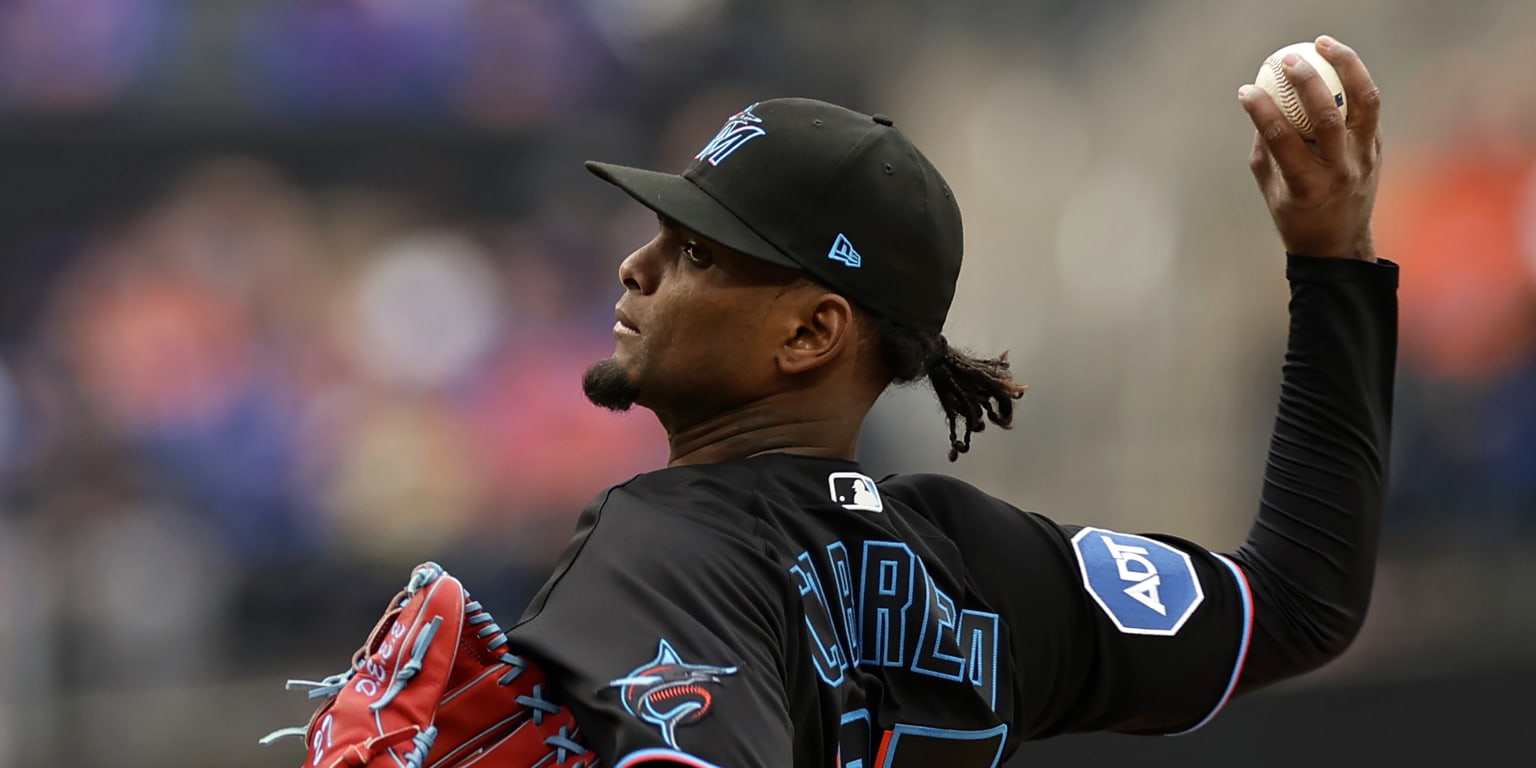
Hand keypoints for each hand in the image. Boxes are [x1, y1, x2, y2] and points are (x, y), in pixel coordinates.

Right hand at [1240, 35, 1381, 260]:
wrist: (1339, 243)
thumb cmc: (1294, 214)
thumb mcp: (1270, 187)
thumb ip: (1266, 146)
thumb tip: (1260, 102)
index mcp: (1306, 185)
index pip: (1282, 138)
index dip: (1262, 110)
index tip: (1246, 89)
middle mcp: (1340, 171)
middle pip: (1327, 116)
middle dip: (1306, 82)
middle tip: (1287, 59)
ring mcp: (1365, 158)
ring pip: (1364, 102)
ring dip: (1347, 66)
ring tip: (1324, 44)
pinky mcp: (1378, 148)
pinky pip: (1368, 107)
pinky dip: (1353, 82)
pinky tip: (1337, 64)